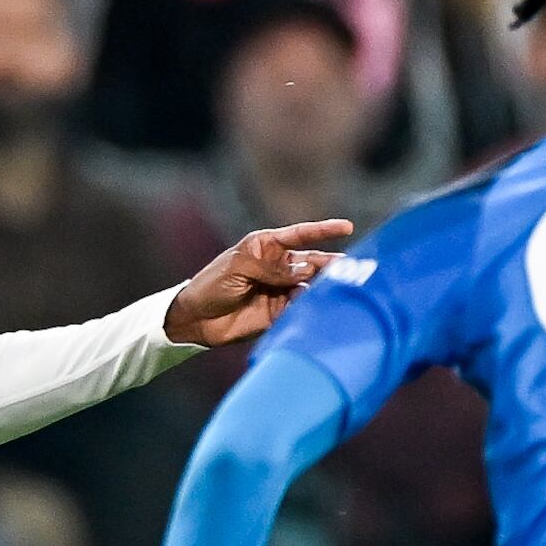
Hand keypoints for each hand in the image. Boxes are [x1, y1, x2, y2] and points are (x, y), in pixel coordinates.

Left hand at [163, 220, 354, 347]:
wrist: (196, 319)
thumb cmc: (212, 283)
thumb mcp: (239, 267)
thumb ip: (271, 267)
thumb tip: (305, 270)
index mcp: (268, 247)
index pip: (301, 234)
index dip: (324, 230)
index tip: (347, 227)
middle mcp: (280, 267)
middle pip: (313, 262)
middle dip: (331, 265)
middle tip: (349, 269)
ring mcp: (282, 290)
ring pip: (311, 287)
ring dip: (322, 288)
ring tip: (333, 290)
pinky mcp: (281, 313)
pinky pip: (301, 309)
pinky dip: (310, 308)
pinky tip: (317, 309)